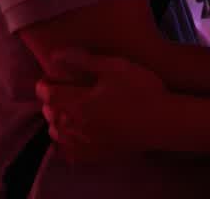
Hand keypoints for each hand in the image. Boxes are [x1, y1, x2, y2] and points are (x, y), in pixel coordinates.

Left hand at [35, 49, 166, 163]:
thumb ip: (82, 60)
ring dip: (55, 122)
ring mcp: (87, 143)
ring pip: (56, 135)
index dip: (45, 84)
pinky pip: (70, 154)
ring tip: (64, 112)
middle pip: (50, 114)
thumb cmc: (142, 90)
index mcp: (78, 103)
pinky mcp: (97, 155)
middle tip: (57, 92)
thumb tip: (55, 55)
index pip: (47, 94)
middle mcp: (77, 126)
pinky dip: (64, 145)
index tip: (49, 78)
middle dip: (49, 102)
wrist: (165, 122)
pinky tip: (72, 136)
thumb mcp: (114, 67)